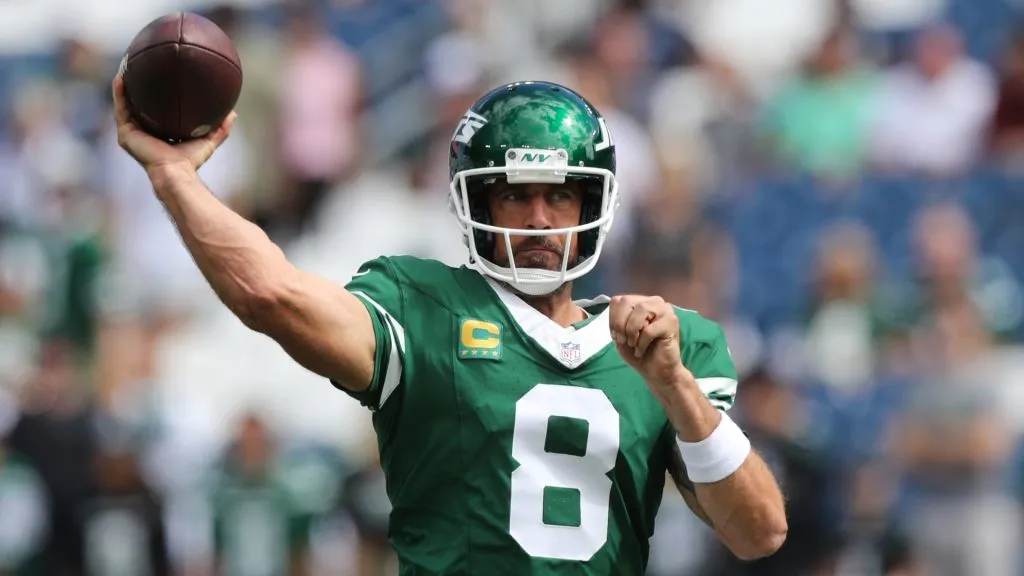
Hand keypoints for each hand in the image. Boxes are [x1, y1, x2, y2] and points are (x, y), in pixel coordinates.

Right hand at [112, 73, 235, 175]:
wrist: (176, 171)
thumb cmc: (191, 161)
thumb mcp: (208, 140)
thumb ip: (220, 128)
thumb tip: (233, 113)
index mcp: (159, 134)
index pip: (156, 113)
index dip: (156, 99)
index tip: (159, 80)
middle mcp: (143, 133)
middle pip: (138, 107)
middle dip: (138, 89)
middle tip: (139, 69)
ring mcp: (133, 134)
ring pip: (126, 106)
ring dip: (124, 87)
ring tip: (125, 67)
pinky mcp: (126, 134)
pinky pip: (121, 109)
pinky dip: (119, 94)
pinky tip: (120, 77)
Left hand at [609, 295, 687, 391]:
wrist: (657, 372)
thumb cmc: (638, 353)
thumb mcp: (621, 335)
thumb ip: (618, 320)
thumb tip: (618, 313)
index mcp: (641, 302)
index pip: (619, 300)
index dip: (612, 319)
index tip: (615, 336)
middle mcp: (654, 302)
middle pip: (627, 301)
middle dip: (620, 323)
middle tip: (623, 340)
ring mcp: (665, 310)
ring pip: (640, 309)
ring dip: (631, 331)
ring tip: (633, 344)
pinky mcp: (672, 322)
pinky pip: (649, 329)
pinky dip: (641, 343)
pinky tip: (642, 350)